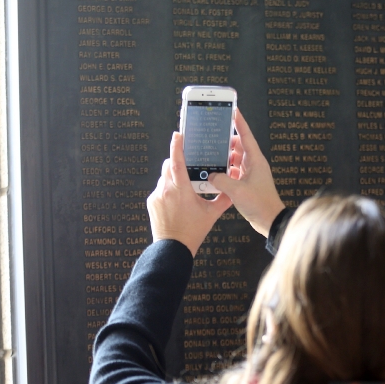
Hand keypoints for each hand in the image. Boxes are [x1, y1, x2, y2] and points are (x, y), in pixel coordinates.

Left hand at [147, 132, 232, 255]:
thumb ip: (223, 199)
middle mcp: (166, 190)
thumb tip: (233, 189)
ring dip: (173, 177)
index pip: (177, 162)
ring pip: (164, 177)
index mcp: (181, 190)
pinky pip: (160, 189)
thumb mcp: (212, 214)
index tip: (178, 135)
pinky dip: (168, 189)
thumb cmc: (193, 231)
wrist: (173, 248)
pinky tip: (177, 201)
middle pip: (169, 166)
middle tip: (187, 163)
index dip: (177, 146)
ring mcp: (156, 196)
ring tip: (185, 187)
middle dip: (176, 161)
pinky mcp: (152, 202)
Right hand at [208, 109, 284, 237]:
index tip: (233, 110)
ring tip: (212, 154)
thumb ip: (221, 180)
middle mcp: (254, 164)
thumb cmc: (260, 204)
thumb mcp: (237, 190)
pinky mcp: (248, 183)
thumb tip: (212, 175)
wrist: (270, 220)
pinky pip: (235, 171)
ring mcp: (251, 174)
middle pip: (239, 146)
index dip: (239, 122)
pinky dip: (226, 170)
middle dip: (227, 141)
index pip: (246, 136)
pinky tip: (216, 172)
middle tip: (214, 136)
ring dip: (225, 157)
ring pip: (236, 159)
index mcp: (255, 160)